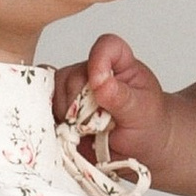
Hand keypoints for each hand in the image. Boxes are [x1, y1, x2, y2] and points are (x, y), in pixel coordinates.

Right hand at [53, 33, 169, 177]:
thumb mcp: (141, 111)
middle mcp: (91, 73)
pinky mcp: (61, 111)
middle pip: (72, 77)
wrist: (143, 148)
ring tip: (88, 133)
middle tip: (99, 124)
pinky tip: (71, 137)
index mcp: (118, 64)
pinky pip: (46, 113)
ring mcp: (73, 92)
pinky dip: (55, 127)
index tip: (100, 84)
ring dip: (69, 119)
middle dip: (82, 105)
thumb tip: (99, 80)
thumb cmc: (148, 123)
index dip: (99, 60)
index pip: (107, 46)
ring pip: (55, 97)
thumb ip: (120, 96)